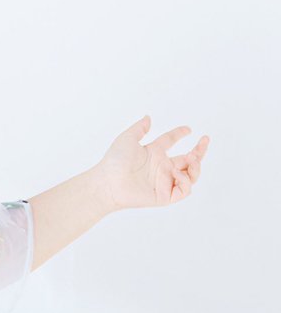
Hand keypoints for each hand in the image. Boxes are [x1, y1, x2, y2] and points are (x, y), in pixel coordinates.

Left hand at [92, 115, 209, 210]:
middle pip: (188, 159)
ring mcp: (165, 181)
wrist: (108, 181)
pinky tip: (176, 172)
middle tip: (205, 140)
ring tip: (192, 157)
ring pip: (191, 175)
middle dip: (200, 151)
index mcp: (153, 153)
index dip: (179, 134)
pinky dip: (185, 180)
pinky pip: (184, 189)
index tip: (188, 129)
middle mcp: (161, 167)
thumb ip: (139, 128)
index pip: (170, 141)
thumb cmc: (114, 161)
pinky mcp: (165, 195)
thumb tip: (148, 117)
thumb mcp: (127, 139)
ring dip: (196, 166)